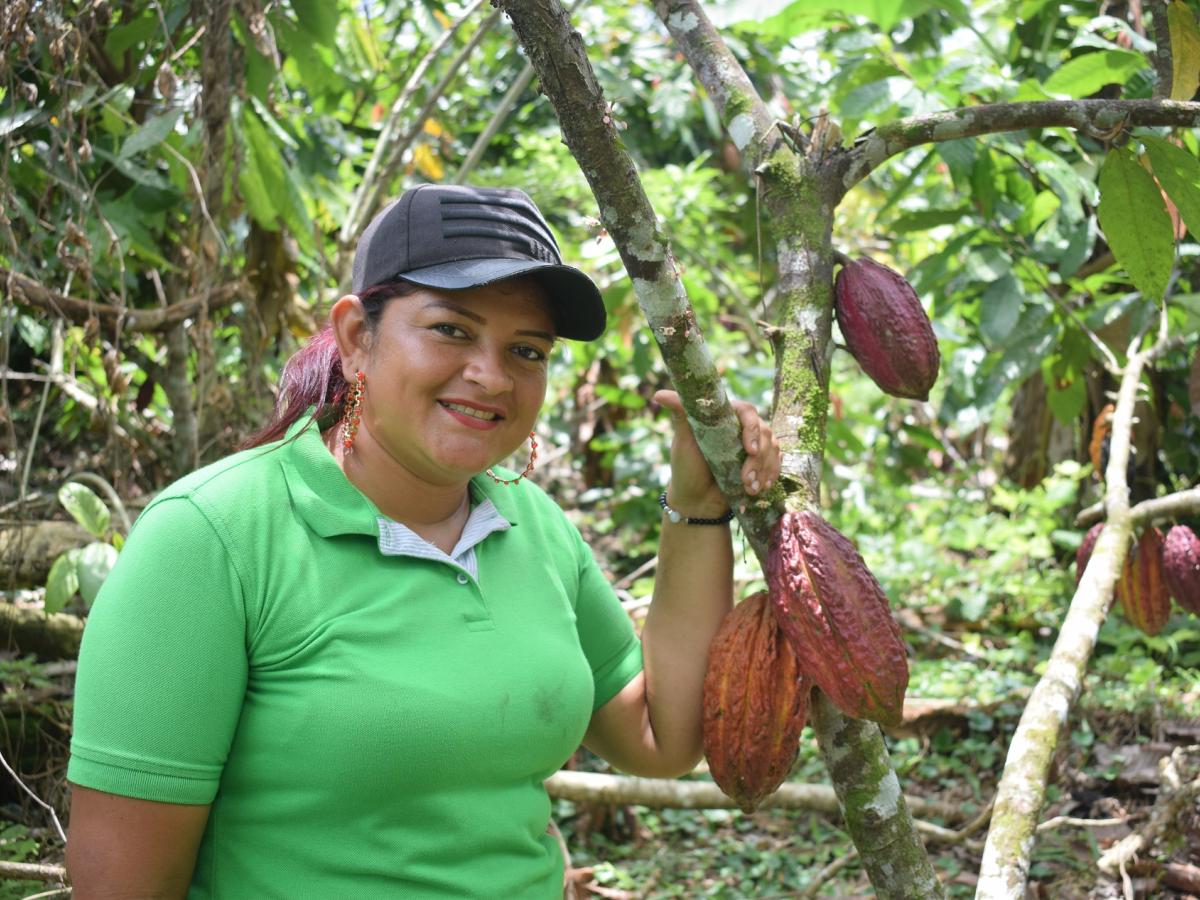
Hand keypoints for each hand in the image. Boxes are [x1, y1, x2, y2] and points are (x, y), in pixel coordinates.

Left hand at [653, 389, 781, 515]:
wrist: (696, 501)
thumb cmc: (686, 468)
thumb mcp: (683, 442)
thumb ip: (681, 416)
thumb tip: (659, 394)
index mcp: (724, 418)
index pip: (747, 411)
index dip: (752, 428)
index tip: (750, 449)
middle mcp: (741, 429)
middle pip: (764, 431)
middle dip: (759, 457)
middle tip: (747, 478)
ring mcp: (753, 446)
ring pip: (773, 448)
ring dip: (764, 469)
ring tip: (751, 488)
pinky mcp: (760, 463)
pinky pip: (775, 463)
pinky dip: (771, 474)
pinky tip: (762, 488)